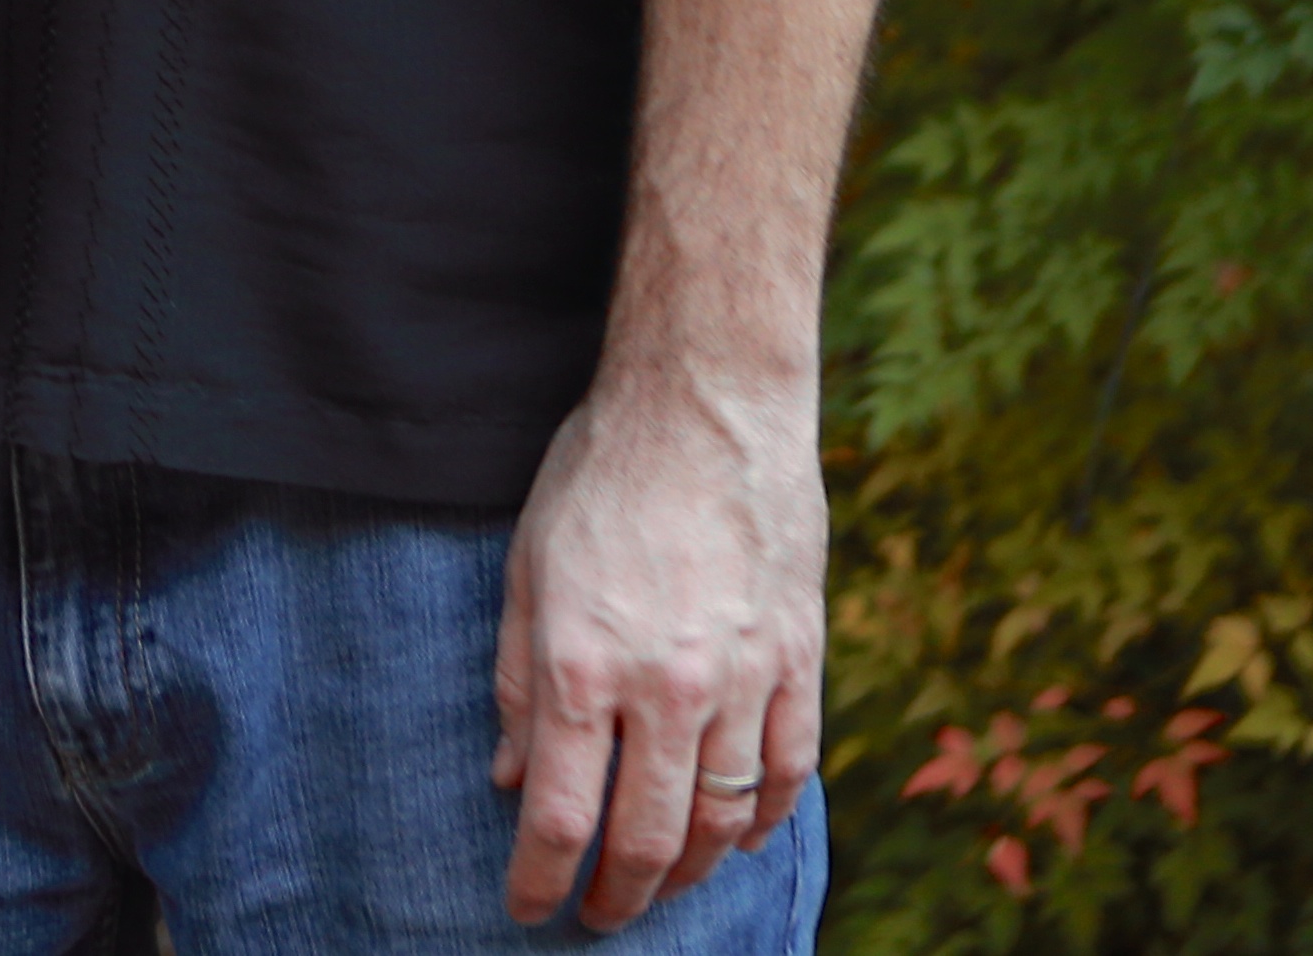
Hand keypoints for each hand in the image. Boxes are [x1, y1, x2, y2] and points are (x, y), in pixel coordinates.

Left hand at [492, 363, 824, 926]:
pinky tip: (739, 835)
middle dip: (619, 895)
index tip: (529, 910)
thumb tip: (512, 778)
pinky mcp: (800, 661)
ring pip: (726, 820)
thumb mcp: (525, 570)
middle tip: (599, 914)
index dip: (542, 879)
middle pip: (650, 838)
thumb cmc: (599, 478)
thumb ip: (519, 683)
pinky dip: (764, 820)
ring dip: (690, 871)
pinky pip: (790, 772)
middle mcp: (668, 688)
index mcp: (585, 666)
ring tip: (659, 885)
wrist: (707, 407)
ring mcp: (745, 680)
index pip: (563, 816)